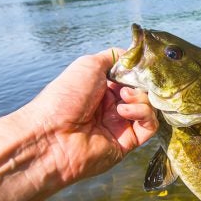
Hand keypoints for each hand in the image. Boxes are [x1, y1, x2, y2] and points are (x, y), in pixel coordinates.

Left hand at [20, 48, 157, 183]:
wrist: (51, 135)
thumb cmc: (65, 96)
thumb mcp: (88, 64)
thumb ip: (114, 57)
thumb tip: (134, 56)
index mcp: (102, 88)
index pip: (131, 76)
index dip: (137, 70)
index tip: (139, 66)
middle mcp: (112, 106)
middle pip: (143, 91)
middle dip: (140, 84)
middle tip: (128, 85)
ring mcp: (120, 125)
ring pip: (149, 107)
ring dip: (141, 98)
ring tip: (123, 99)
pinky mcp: (127, 143)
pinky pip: (149, 126)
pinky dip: (143, 114)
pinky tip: (124, 111)